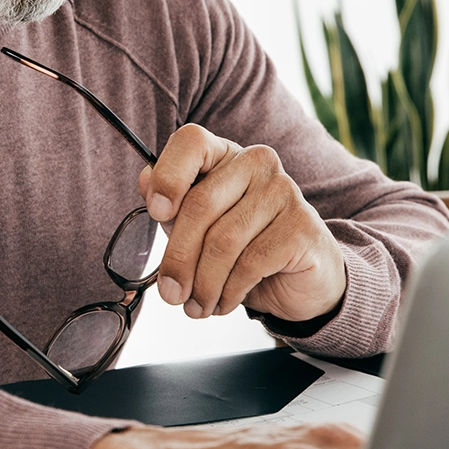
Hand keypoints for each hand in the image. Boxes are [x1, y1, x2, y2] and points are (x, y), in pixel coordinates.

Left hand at [138, 125, 345, 322]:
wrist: (302, 279)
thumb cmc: (244, 248)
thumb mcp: (200, 228)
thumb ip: (173, 205)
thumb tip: (145, 181)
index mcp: (225, 155)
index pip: (191, 142)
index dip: (168, 176)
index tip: (157, 213)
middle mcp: (257, 163)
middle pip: (200, 205)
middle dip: (179, 258)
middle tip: (170, 294)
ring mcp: (283, 191)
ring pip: (223, 241)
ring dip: (203, 284)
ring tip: (196, 306)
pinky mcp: (301, 226)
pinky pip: (249, 264)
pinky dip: (228, 291)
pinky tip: (224, 303)